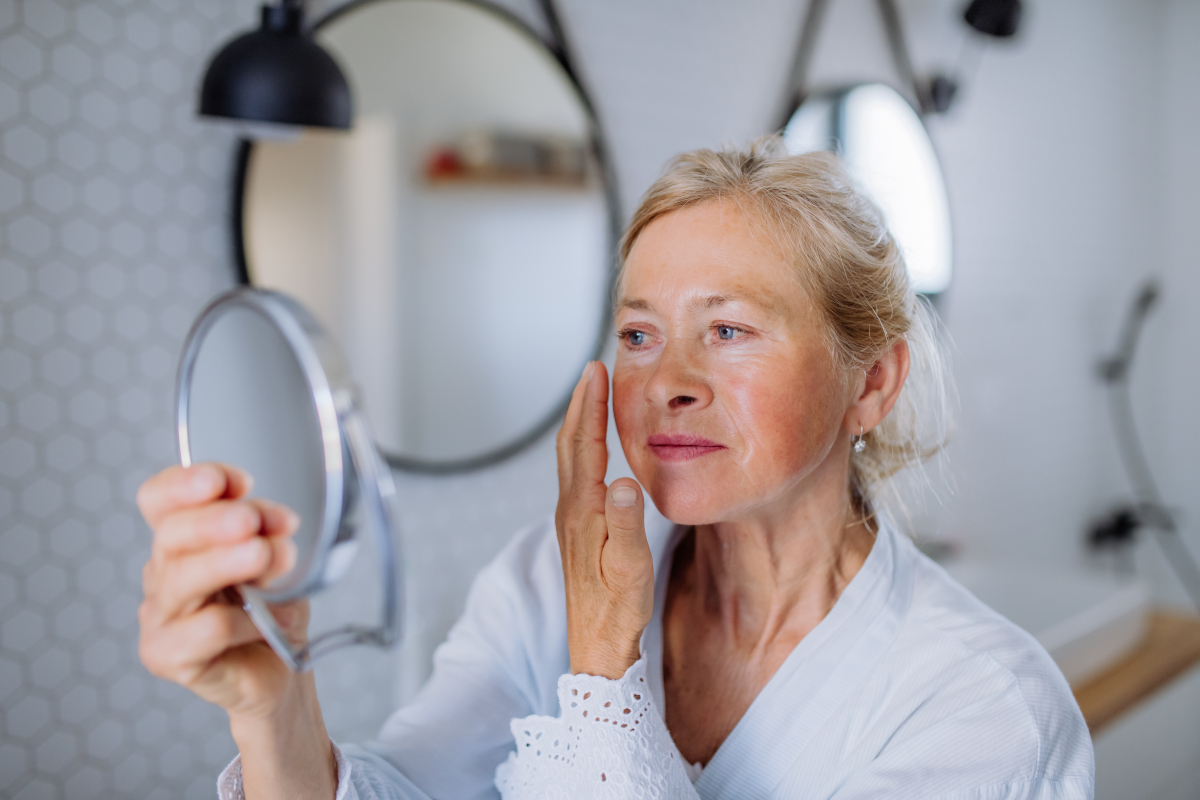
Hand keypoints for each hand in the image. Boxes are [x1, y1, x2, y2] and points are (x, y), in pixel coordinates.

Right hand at [137, 464, 336, 798]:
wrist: (280, 671)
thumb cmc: (271, 610)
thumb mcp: (274, 557)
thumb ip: (266, 533)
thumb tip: (273, 523)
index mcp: (182, 539)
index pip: (159, 499)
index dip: (188, 483)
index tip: (239, 482)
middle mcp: (163, 573)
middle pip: (170, 534)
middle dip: (215, 520)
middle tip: (253, 521)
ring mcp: (160, 616)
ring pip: (183, 579)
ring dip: (227, 562)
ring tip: (266, 557)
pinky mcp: (167, 656)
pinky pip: (207, 629)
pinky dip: (245, 621)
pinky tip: (268, 623)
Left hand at [556, 362, 654, 678]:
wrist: (599, 647)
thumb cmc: (618, 611)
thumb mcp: (631, 568)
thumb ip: (627, 525)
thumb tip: (624, 482)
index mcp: (584, 512)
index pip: (584, 446)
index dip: (589, 405)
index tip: (595, 370)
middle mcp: (571, 511)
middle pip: (570, 445)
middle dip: (580, 404)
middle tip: (592, 371)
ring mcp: (571, 521)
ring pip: (571, 460)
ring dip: (580, 424)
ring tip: (592, 399)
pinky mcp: (578, 532)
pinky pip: (577, 476)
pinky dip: (584, 449)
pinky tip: (595, 452)